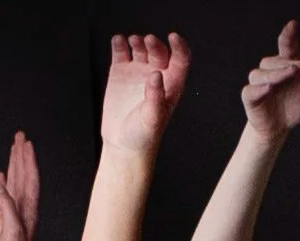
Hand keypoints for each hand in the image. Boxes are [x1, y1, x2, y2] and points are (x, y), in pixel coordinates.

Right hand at [0, 130, 39, 240]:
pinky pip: (3, 197)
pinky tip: (0, 177)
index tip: (25, 143)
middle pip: (23, 177)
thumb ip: (7, 208)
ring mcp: (12, 216)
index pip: (30, 180)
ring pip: (14, 184)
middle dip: (21, 156)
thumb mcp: (11, 233)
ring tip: (12, 149)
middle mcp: (22, 211)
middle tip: (19, 136)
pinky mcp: (2, 223)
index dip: (28, 161)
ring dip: (13, 166)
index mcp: (27, 212)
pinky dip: (2, 184)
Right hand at [102, 31, 190, 151]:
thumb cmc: (143, 136)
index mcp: (171, 86)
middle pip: (159, 51)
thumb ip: (155, 97)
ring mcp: (138, 72)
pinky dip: (119, 43)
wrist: (123, 145)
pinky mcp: (120, 72)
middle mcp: (156, 76)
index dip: (179, 47)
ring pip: (140, 48)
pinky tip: (118, 41)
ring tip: (132, 41)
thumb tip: (156, 75)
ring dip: (138, 41)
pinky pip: (121, 51)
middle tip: (148, 41)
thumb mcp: (152, 119)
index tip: (173, 37)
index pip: (180, 60)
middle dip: (155, 44)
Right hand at [243, 19, 299, 138]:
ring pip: (265, 72)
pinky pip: (252, 90)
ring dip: (279, 72)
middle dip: (293, 63)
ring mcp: (258, 81)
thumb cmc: (294, 106)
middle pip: (279, 60)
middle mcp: (270, 68)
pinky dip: (260, 88)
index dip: (288, 34)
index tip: (293, 25)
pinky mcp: (250, 96)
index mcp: (286, 63)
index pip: (286, 45)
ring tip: (292, 72)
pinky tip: (270, 87)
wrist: (280, 128)